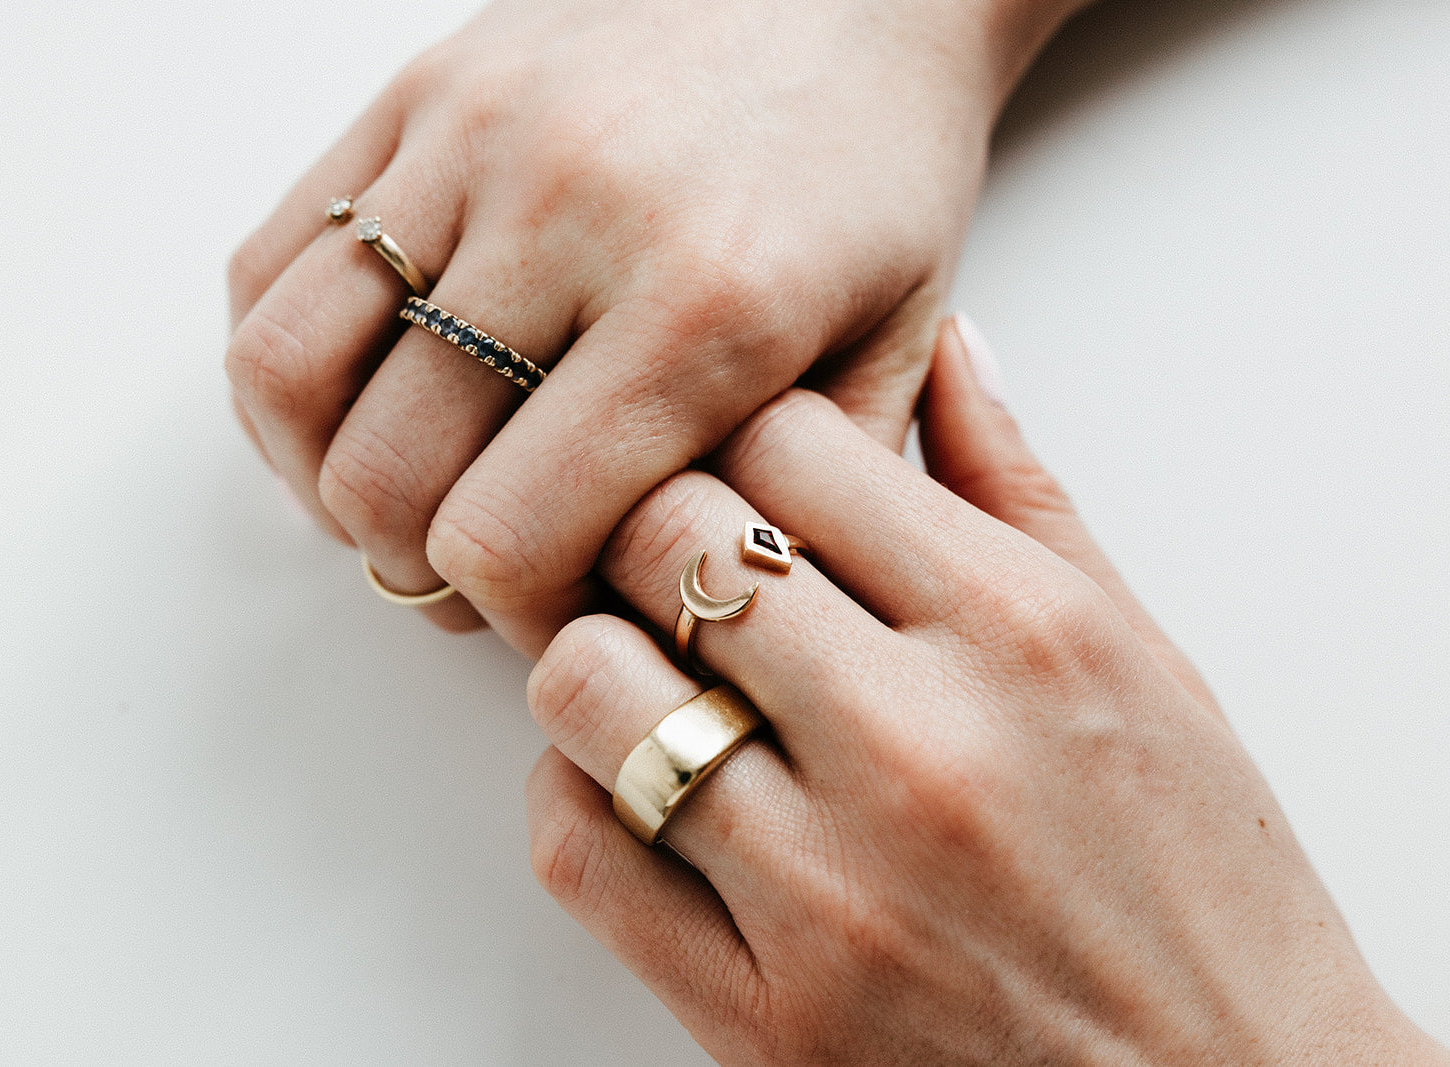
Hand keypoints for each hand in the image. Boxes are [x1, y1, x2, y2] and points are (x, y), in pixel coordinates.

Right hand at [226, 0, 1081, 655]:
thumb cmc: (877, 169)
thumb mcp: (899, 347)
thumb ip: (804, 505)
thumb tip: (687, 625)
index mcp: (704, 306)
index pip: (509, 540)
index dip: (510, 621)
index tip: (553, 621)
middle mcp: (566, 216)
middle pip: (388, 479)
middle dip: (420, 571)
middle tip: (479, 577)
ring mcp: (471, 142)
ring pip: (291, 374)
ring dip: (325, 481)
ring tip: (397, 504)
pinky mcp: (415, 96)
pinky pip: (268, 262)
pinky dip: (280, 372)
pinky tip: (355, 408)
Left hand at [523, 320, 1446, 1062]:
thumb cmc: (1196, 887)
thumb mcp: (1144, 657)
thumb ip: (1021, 490)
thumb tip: (945, 346)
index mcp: (1020, 633)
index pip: (786, 437)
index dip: (742, 433)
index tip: (747, 472)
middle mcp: (916, 747)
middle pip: (665, 535)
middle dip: (652, 525)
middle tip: (675, 557)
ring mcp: (826, 890)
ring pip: (586, 681)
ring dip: (595, 655)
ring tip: (652, 671)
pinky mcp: (759, 1015)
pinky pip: (577, 847)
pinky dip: (575, 791)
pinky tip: (638, 781)